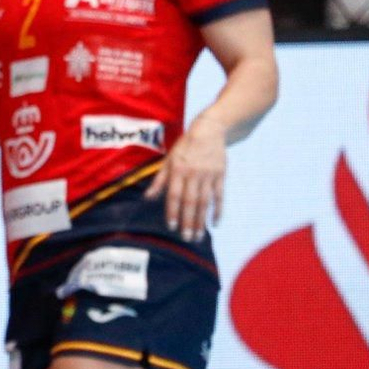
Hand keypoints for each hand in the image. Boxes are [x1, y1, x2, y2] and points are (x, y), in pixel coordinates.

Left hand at [144, 116, 226, 242]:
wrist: (209, 130)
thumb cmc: (184, 147)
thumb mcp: (168, 160)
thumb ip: (159, 180)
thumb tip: (147, 198)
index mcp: (178, 170)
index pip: (174, 194)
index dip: (172, 211)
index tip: (171, 227)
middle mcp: (193, 174)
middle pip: (190, 201)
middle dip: (188, 221)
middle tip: (186, 238)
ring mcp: (208, 175)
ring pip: (205, 201)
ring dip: (201, 220)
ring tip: (198, 236)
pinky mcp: (221, 175)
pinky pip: (219, 196)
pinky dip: (218, 210)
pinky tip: (215, 223)